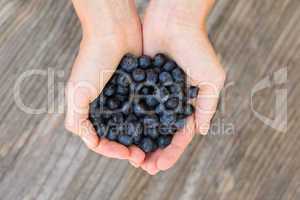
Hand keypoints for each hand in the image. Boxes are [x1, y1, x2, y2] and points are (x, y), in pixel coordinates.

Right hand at [65, 0, 144, 165]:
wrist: (114, 30)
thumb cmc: (93, 59)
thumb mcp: (77, 91)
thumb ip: (77, 119)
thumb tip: (90, 142)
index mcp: (89, 110)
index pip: (100, 141)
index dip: (113, 151)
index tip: (129, 154)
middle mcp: (105, 107)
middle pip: (117, 137)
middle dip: (129, 150)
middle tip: (144, 157)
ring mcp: (121, 99)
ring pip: (132, 126)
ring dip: (142, 139)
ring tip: (154, 147)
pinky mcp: (136, 90)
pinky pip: (143, 110)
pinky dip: (150, 121)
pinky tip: (161, 128)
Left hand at [140, 0, 225, 173]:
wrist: (173, 20)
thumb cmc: (196, 47)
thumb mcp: (211, 77)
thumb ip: (208, 105)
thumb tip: (201, 131)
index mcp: (188, 103)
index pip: (180, 135)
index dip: (171, 153)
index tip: (159, 167)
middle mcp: (170, 102)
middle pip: (161, 134)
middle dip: (154, 152)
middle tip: (143, 168)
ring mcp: (154, 94)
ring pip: (146, 124)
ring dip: (140, 141)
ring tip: (130, 157)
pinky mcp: (140, 83)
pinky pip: (133, 105)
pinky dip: (128, 120)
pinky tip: (120, 133)